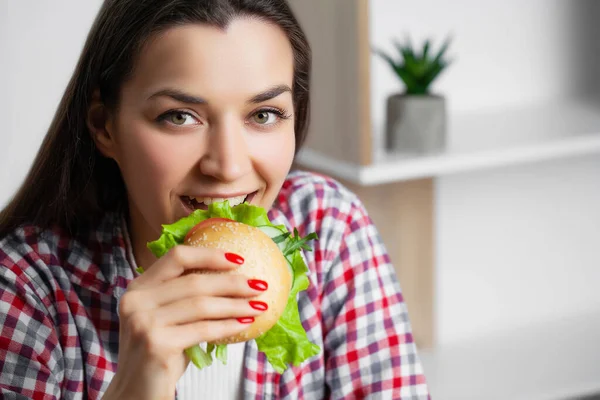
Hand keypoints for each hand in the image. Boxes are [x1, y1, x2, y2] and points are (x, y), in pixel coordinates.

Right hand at [103, 245, 267, 399]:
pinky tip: (245, 325)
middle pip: (194, 282)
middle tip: (259, 285)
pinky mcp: (156, 343)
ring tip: (259, 306)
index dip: (209, 255)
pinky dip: (228, 326)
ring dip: (236, 305)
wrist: (136, 394)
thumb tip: (234, 281)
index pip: (177, 257)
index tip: (238, 260)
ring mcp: (144, 322)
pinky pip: (203, 329)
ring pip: (201, 305)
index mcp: (139, 288)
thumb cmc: (160, 355)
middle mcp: (136, 301)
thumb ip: (187, 298)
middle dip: (232, 282)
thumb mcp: (168, 319)